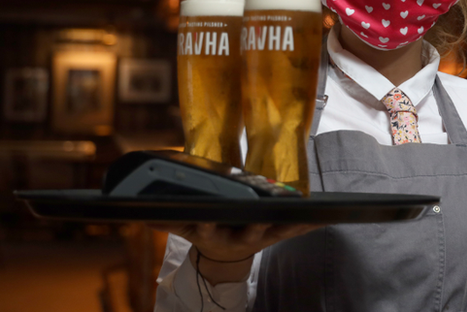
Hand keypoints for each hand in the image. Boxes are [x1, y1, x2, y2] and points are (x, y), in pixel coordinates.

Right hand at [149, 222, 322, 283]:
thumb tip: (142, 211)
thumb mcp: (183, 225)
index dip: (205, 223)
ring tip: (310, 214)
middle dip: (255, 226)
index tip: (205, 217)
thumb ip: (166, 218)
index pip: (205, 228)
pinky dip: (309, 223)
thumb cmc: (205, 228)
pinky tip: (325, 215)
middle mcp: (237, 237)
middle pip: (246, 233)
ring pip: (277, 231)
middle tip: (262, 217)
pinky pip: (294, 229)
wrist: (224, 254)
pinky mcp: (276, 234)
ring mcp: (259, 237)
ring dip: (293, 224)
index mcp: (211, 233)